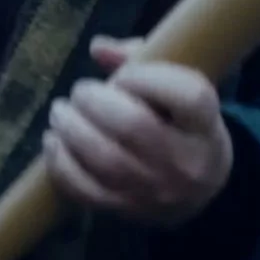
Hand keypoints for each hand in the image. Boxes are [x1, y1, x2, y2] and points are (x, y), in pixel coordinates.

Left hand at [41, 36, 231, 227]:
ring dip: (71, 129)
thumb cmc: (181, 124)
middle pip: (133, 127)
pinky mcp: (126, 211)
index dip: (147, 78)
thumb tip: (97, 48)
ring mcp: (155, 192)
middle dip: (94, 101)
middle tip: (80, 91)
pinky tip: (53, 141)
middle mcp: (186, 163)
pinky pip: (85, 190)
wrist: (197, 189)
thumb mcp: (178, 87)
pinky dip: (61, 163)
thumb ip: (140, 59)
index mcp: (205, 125)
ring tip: (60, 111)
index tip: (123, 75)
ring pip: (105, 161)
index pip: (188, 97)